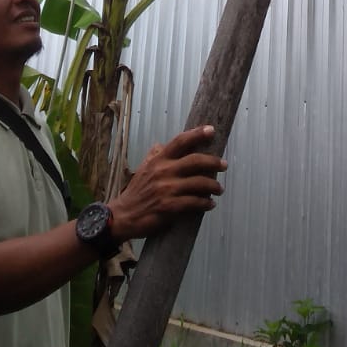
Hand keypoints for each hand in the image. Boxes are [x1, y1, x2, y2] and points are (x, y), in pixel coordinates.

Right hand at [109, 125, 226, 238]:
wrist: (123, 216)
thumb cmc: (136, 192)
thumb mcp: (143, 169)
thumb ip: (154, 156)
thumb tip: (162, 144)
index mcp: (158, 160)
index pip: (180, 141)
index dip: (197, 134)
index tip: (211, 130)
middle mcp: (163, 171)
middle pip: (195, 161)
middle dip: (213, 162)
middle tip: (224, 165)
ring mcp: (166, 189)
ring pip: (198, 183)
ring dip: (213, 186)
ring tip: (219, 189)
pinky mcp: (169, 207)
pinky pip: (193, 203)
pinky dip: (205, 203)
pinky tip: (210, 204)